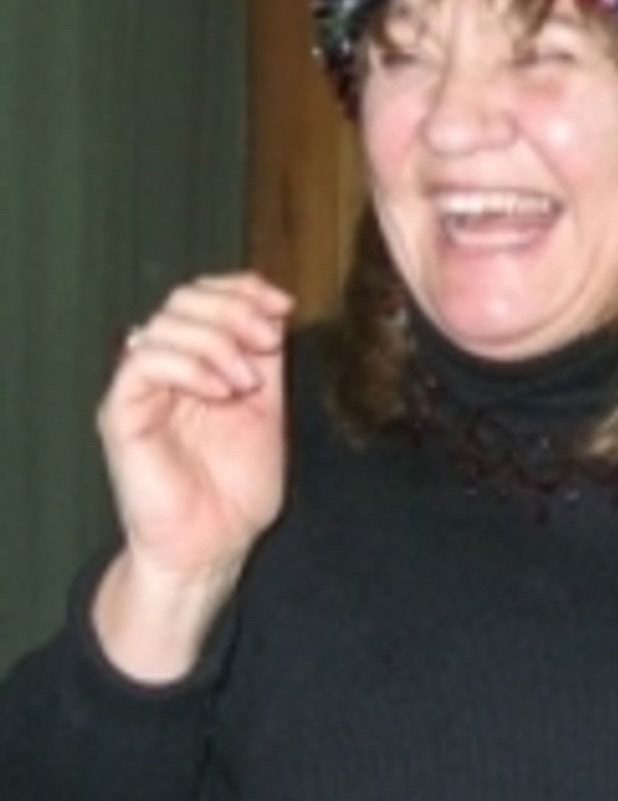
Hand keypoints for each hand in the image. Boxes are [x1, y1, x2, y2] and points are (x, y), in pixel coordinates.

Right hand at [93, 272, 293, 678]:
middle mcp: (165, 367)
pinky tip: (223, 392)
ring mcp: (141, 388)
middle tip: (268, 340)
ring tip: (248, 383)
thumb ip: (264, 357)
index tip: (283, 305)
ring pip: (163, 323)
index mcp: (198, 360)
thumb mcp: (267, 406)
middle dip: (234, 309)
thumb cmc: (238, 486)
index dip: (242, 288)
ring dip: (218, 342)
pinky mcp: (121, 413)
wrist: (217, 543)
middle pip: (183, 299)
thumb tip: (273, 307)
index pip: (203, 296)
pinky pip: (144, 363)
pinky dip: (190, 366)